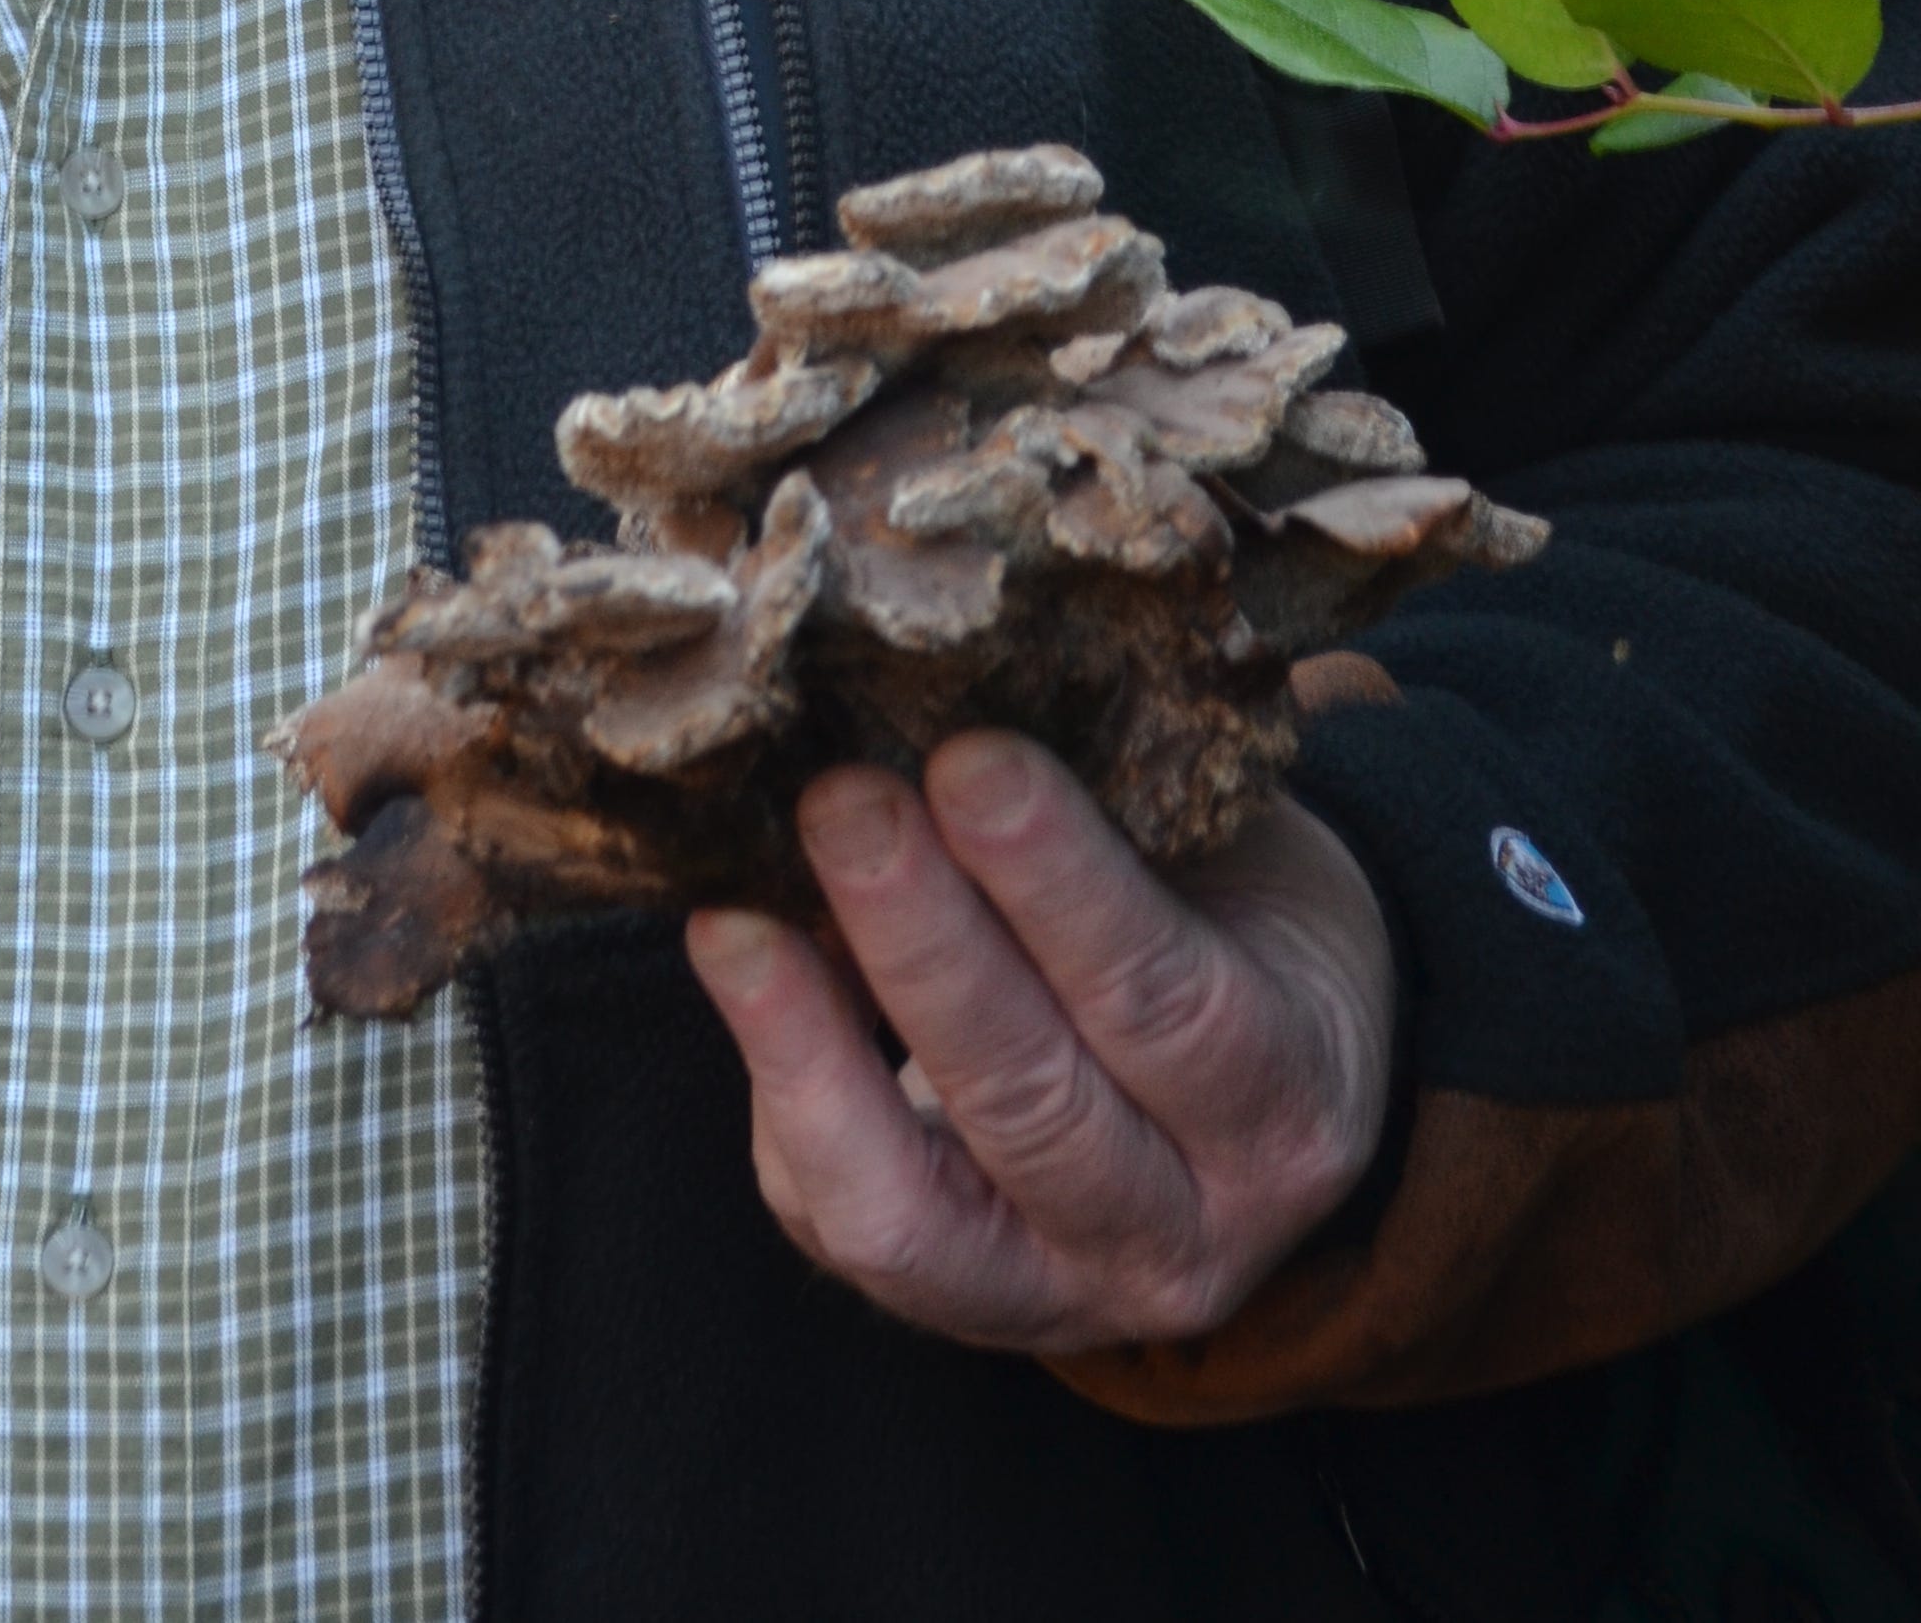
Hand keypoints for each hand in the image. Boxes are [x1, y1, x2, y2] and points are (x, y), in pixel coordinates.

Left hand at [684, 736, 1395, 1353]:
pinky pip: (837, 1218)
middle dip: (920, 947)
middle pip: (1035, 1109)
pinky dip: (779, 1092)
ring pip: (911, 1208)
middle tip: (841, 804)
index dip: (1058, 885)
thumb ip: (1118, 817)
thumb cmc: (1229, 917)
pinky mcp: (944, 1303)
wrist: (1267, 1070)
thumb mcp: (1228, 861)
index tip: (969, 759)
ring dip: (810, 1043)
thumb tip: (937, 720)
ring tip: (739, 916)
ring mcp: (1060, 1295)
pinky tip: (744, 966)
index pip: (1167, 1006)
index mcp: (1286, 1108)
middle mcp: (1185, 1238)